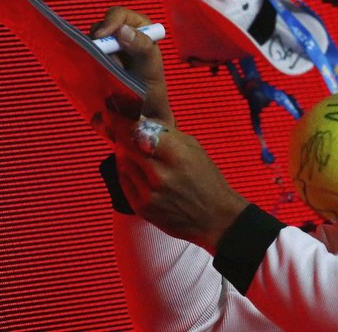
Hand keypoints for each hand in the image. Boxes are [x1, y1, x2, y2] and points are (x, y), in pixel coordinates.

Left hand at [116, 124, 248, 252]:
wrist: (214, 218)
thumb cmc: (206, 180)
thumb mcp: (194, 147)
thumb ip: (167, 133)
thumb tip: (143, 120)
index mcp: (176, 154)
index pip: (137, 131)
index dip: (126, 124)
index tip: (122, 120)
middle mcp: (160, 174)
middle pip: (127, 146)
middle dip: (125, 139)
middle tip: (126, 135)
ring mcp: (149, 193)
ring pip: (123, 164)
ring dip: (126, 156)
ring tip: (137, 155)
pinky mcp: (142, 208)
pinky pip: (124, 182)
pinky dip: (127, 173)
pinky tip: (138, 171)